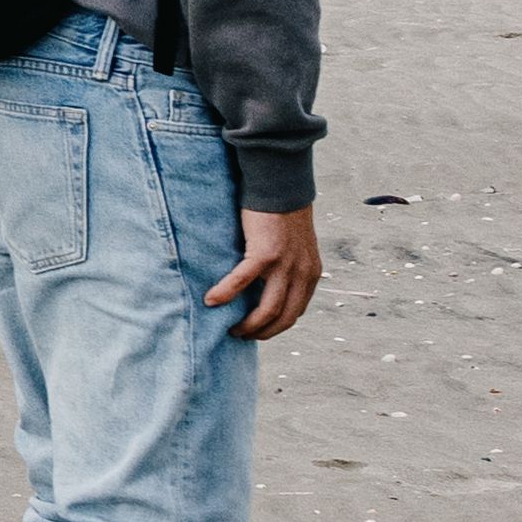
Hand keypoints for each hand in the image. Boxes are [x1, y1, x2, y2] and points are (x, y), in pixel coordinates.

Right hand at [207, 209, 322, 339]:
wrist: (281, 186)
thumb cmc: (283, 214)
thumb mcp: (296, 247)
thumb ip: (289, 267)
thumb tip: (267, 286)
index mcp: (310, 274)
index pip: (295, 313)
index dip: (275, 327)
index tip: (256, 330)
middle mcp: (302, 274)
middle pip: (283, 318)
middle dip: (260, 332)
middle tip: (239, 335)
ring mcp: (285, 265)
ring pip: (267, 310)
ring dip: (247, 324)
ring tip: (229, 328)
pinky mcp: (265, 253)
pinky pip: (242, 282)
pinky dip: (225, 294)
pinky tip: (211, 300)